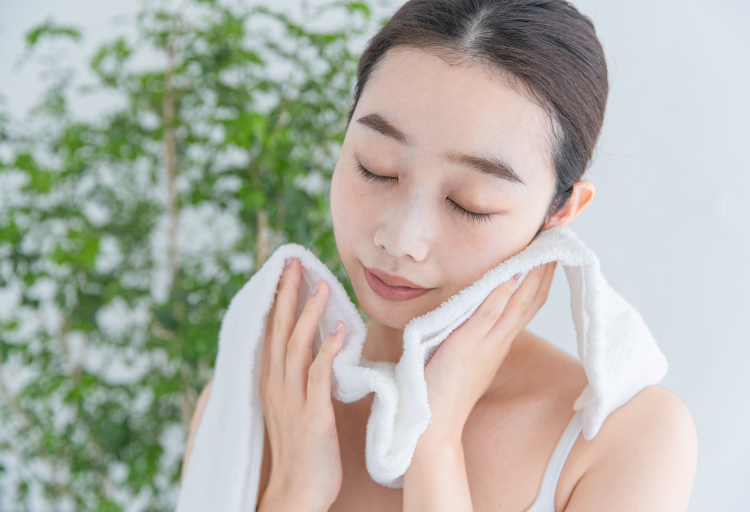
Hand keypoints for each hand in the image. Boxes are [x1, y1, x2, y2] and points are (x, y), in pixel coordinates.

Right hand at [257, 257, 345, 511]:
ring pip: (296, 346)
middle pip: (278, 330)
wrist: (296, 491)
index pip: (271, 332)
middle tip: (293, 262)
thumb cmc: (302, 449)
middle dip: (287, 294)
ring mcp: (291, 400)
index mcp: (271, 382)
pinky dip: (328, 350)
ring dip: (309, 314)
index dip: (278, 301)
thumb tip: (316, 350)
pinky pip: (318, 375)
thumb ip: (300, 378)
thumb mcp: (295, 407)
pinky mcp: (312, 415)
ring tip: (322, 285)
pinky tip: (340, 329)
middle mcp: (276, 385)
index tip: (286, 272)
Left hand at [421, 263, 556, 441]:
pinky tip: (510, 273)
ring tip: (542, 246)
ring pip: (515, 304)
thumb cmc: (444, 390)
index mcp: (499, 342)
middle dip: (544, 267)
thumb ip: (475, 333)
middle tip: (556, 238)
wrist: (433, 426)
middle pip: (530, 299)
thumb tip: (477, 310)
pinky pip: (486, 316)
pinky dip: (499, 294)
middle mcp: (498, 341)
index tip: (549, 250)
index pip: (527, 303)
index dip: (540, 276)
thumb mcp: (467, 355)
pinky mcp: (465, 348)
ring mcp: (484, 344)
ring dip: (529, 274)